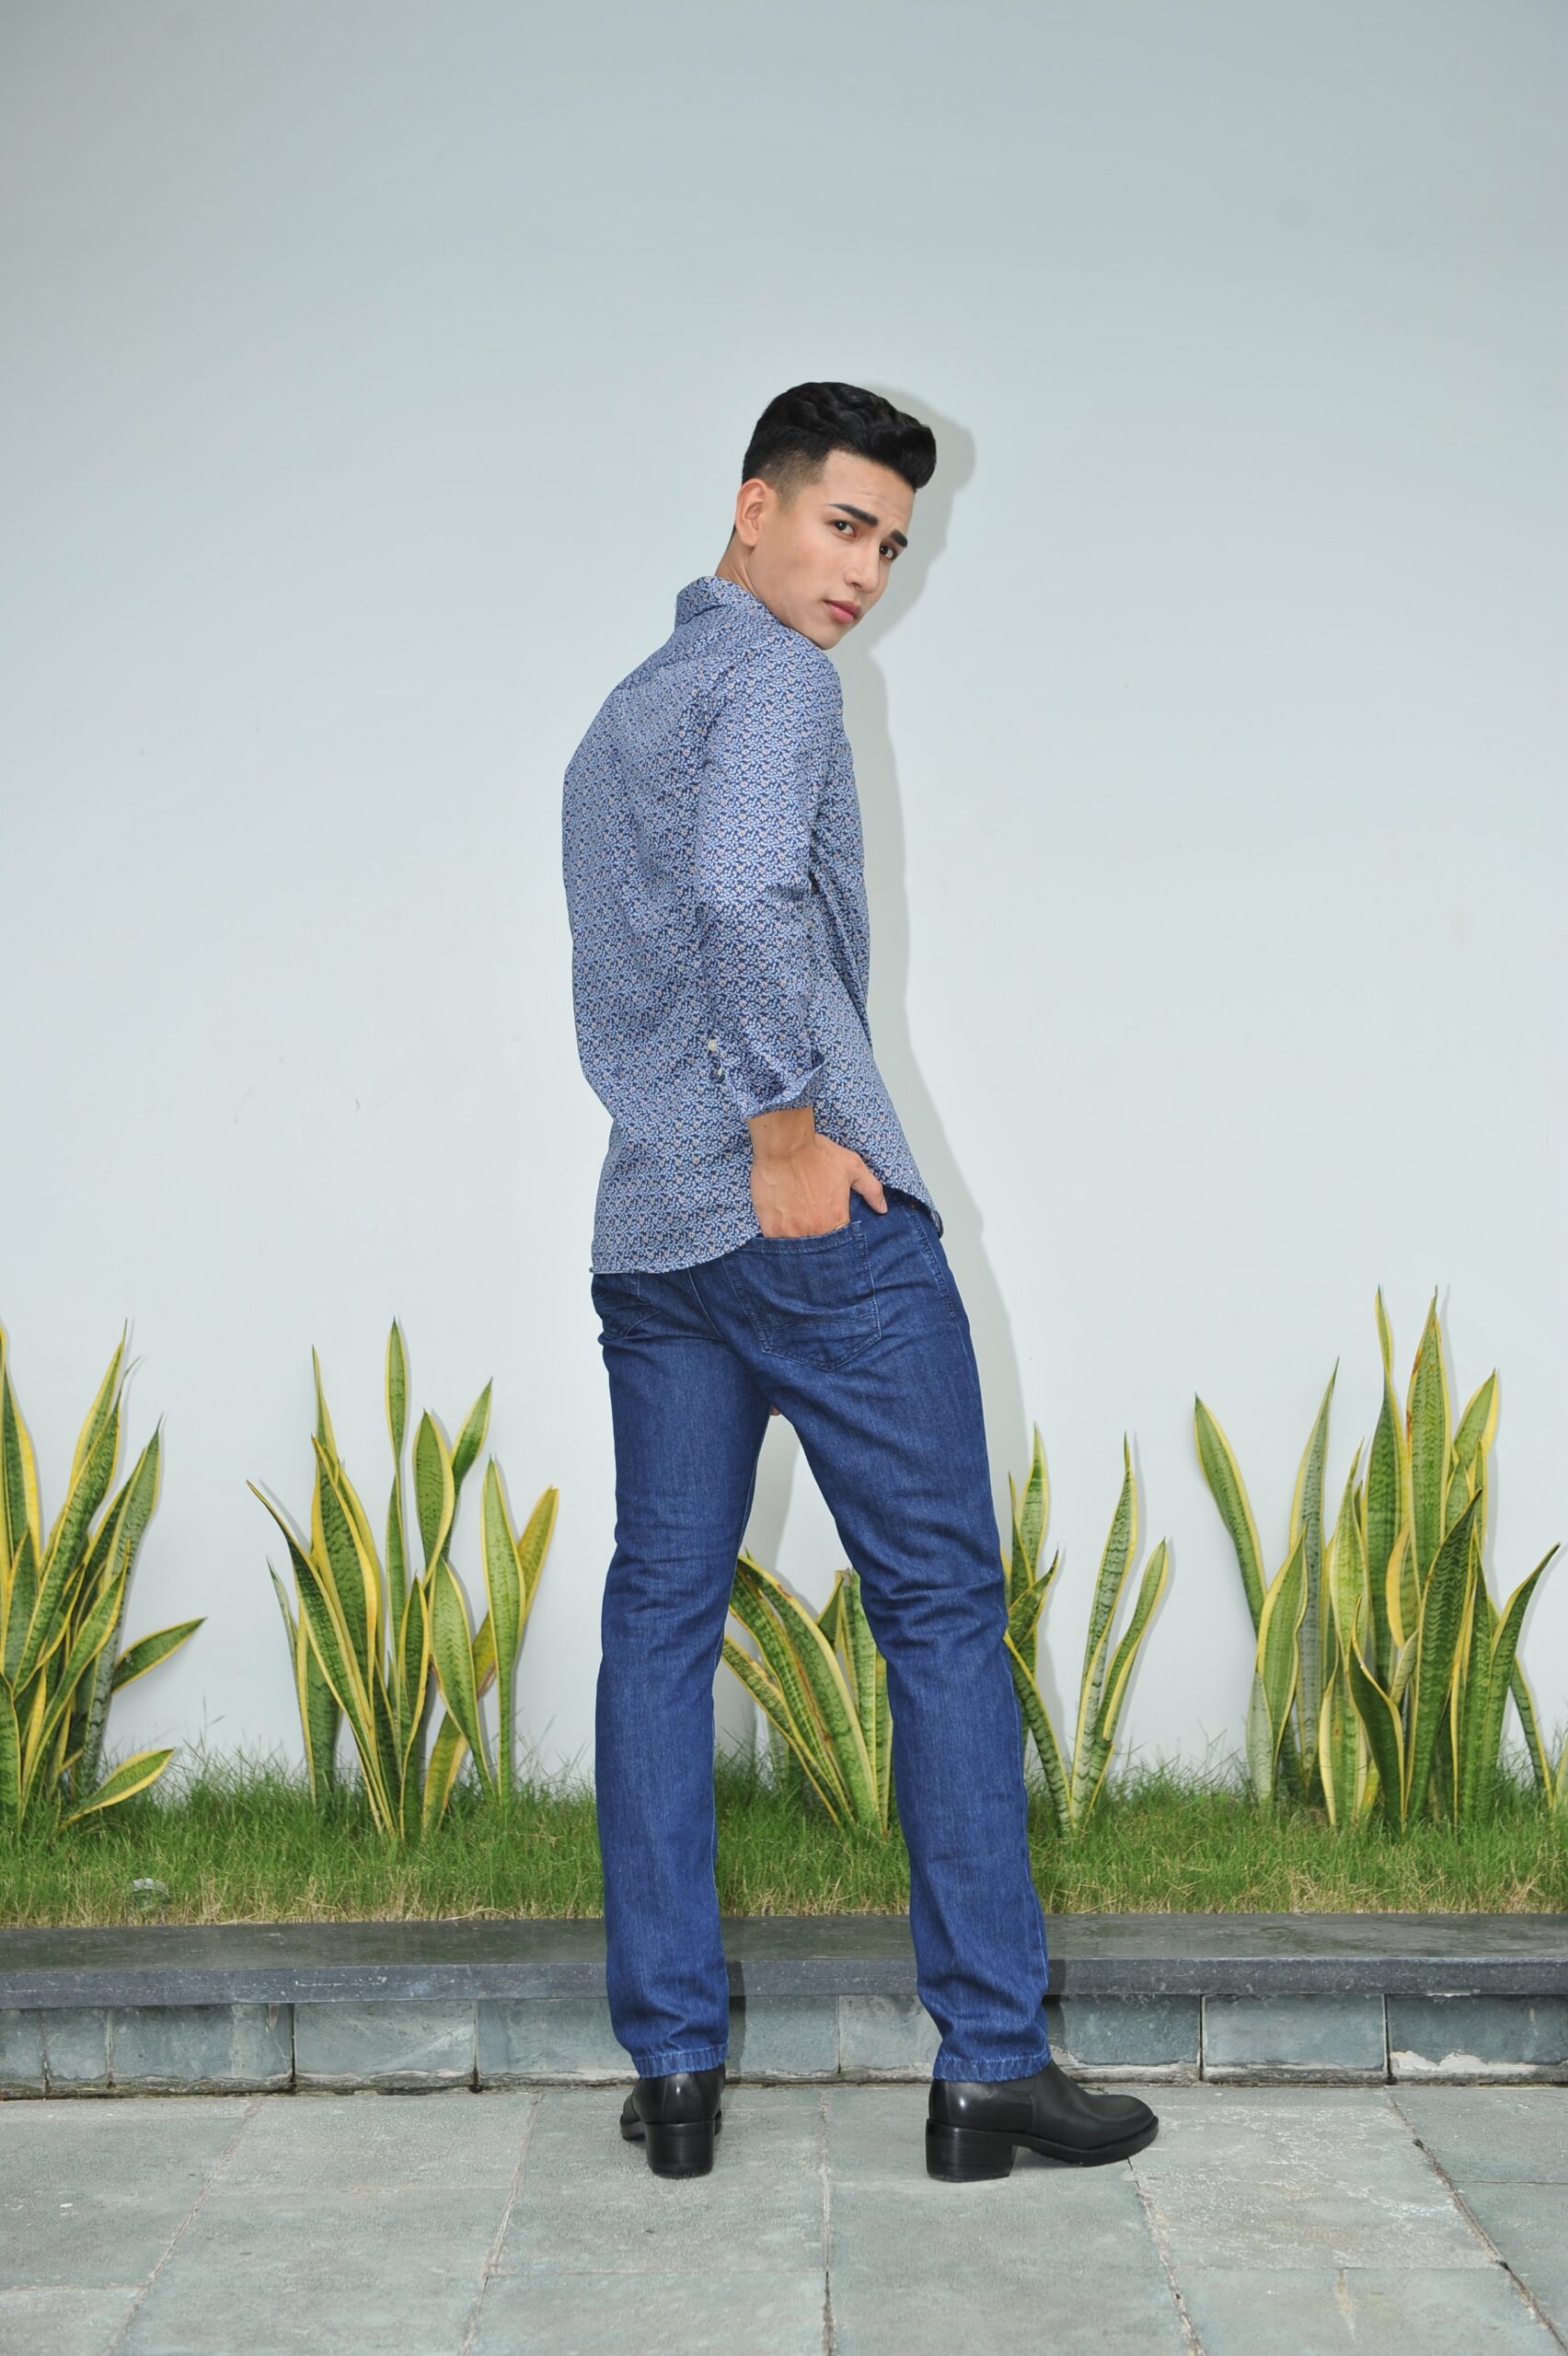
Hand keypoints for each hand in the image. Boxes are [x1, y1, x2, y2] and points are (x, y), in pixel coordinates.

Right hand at [750, 1128, 886, 1238]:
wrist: (785, 1145)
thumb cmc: (817, 1154)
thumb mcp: (852, 1166)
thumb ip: (871, 1189)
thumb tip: (883, 1209)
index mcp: (836, 1219)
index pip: (841, 1245)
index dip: (838, 1241)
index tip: (832, 1233)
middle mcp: (815, 1231)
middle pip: (819, 1251)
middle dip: (818, 1245)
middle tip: (812, 1230)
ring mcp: (790, 1232)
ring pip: (797, 1251)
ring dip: (799, 1243)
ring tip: (797, 1230)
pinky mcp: (770, 1228)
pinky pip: (776, 1244)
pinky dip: (780, 1240)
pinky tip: (782, 1229)